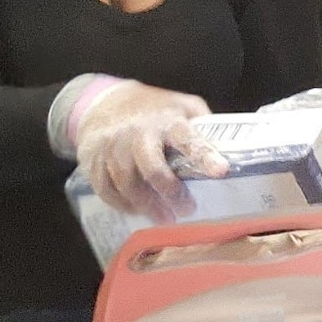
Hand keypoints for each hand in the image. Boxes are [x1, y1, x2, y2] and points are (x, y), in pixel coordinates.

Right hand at [73, 81, 228, 221]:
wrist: (103, 103)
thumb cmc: (153, 109)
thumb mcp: (182, 105)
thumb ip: (202, 124)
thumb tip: (228, 147)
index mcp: (166, 121)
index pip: (188, 139)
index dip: (205, 156)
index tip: (222, 171)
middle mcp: (138, 134)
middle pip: (152, 168)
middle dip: (171, 191)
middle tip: (187, 209)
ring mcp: (113, 148)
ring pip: (127, 183)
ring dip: (146, 205)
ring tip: (165, 218)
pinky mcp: (94, 162)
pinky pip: (106, 189)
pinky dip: (122, 204)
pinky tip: (137, 211)